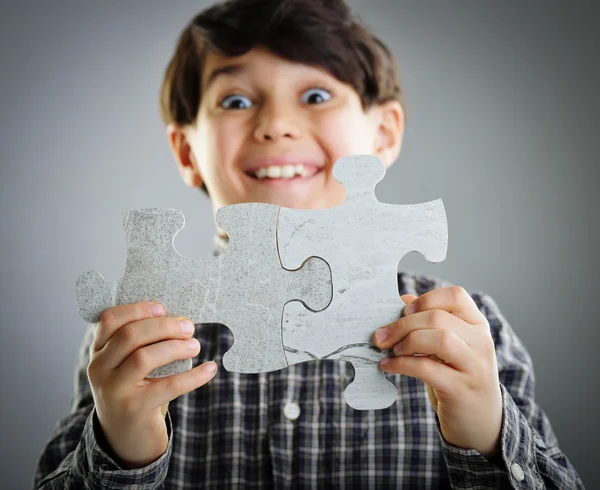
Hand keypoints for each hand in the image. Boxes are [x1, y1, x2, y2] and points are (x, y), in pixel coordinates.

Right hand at [87, 302, 217, 468]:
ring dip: (175, 347)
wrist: (125, 438)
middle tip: (189, 328)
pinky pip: (168, 386)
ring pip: (143, 358)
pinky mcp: (134, 409)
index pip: (110, 319)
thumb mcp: (128, 364)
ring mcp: (114, 390)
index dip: (137, 309)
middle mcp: (99, 369)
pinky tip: (209, 369)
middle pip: (130, 335)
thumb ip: (143, 342)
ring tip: (195, 346)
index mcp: (98, 351)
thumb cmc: (135, 390)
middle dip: (164, 327)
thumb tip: (182, 321)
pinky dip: (194, 376)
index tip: (163, 309)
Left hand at [373, 286, 502, 458]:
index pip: (455, 296)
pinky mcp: (461, 390)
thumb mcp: (447, 346)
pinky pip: (428, 369)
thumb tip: (402, 300)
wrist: (480, 421)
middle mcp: (480, 342)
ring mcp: (474, 366)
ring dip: (407, 341)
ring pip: (440, 339)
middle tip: (381, 336)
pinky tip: (388, 366)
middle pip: (438, 317)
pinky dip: (402, 364)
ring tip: (391, 351)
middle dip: (403, 324)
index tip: (404, 310)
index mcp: (476, 325)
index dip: (426, 299)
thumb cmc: (456, 376)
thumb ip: (428, 322)